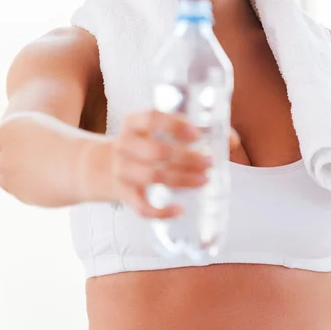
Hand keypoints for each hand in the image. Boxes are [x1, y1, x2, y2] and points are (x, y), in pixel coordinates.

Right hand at [82, 110, 239, 218]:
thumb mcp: (153, 131)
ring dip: (182, 180)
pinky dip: (162, 211)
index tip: (197, 133)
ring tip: (204, 180)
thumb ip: (189, 131)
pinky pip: (141, 206)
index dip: (175, 125)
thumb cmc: (141, 144)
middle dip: (187, 158)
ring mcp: (121, 170)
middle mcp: (125, 144)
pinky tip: (180, 209)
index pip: (151, 117)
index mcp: (134, 123)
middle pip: (156, 151)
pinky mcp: (123, 194)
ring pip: (152, 177)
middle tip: (209, 162)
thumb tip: (232, 140)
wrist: (98, 166)